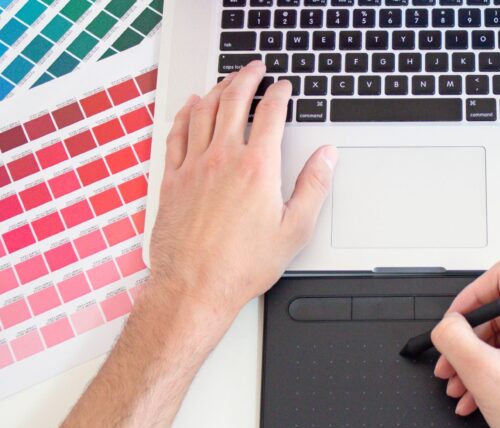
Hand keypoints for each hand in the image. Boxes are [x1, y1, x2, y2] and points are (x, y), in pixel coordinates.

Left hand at [148, 60, 336, 329]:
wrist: (194, 287)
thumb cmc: (242, 266)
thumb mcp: (294, 230)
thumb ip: (314, 187)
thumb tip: (326, 157)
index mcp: (257, 168)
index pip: (270, 114)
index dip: (279, 94)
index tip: (283, 87)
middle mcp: (223, 159)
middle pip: (234, 101)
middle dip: (247, 78)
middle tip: (256, 68)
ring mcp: (193, 166)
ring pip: (204, 111)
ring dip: (219, 89)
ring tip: (228, 80)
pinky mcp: (172, 179)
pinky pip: (177, 133)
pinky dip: (186, 113)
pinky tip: (191, 107)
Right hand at [430, 260, 499, 427]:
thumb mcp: (483, 374)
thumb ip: (454, 338)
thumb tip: (446, 324)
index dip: (471, 296)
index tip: (454, 320)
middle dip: (468, 340)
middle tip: (449, 363)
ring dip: (475, 361)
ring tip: (459, 384)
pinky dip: (492, 371)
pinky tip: (475, 395)